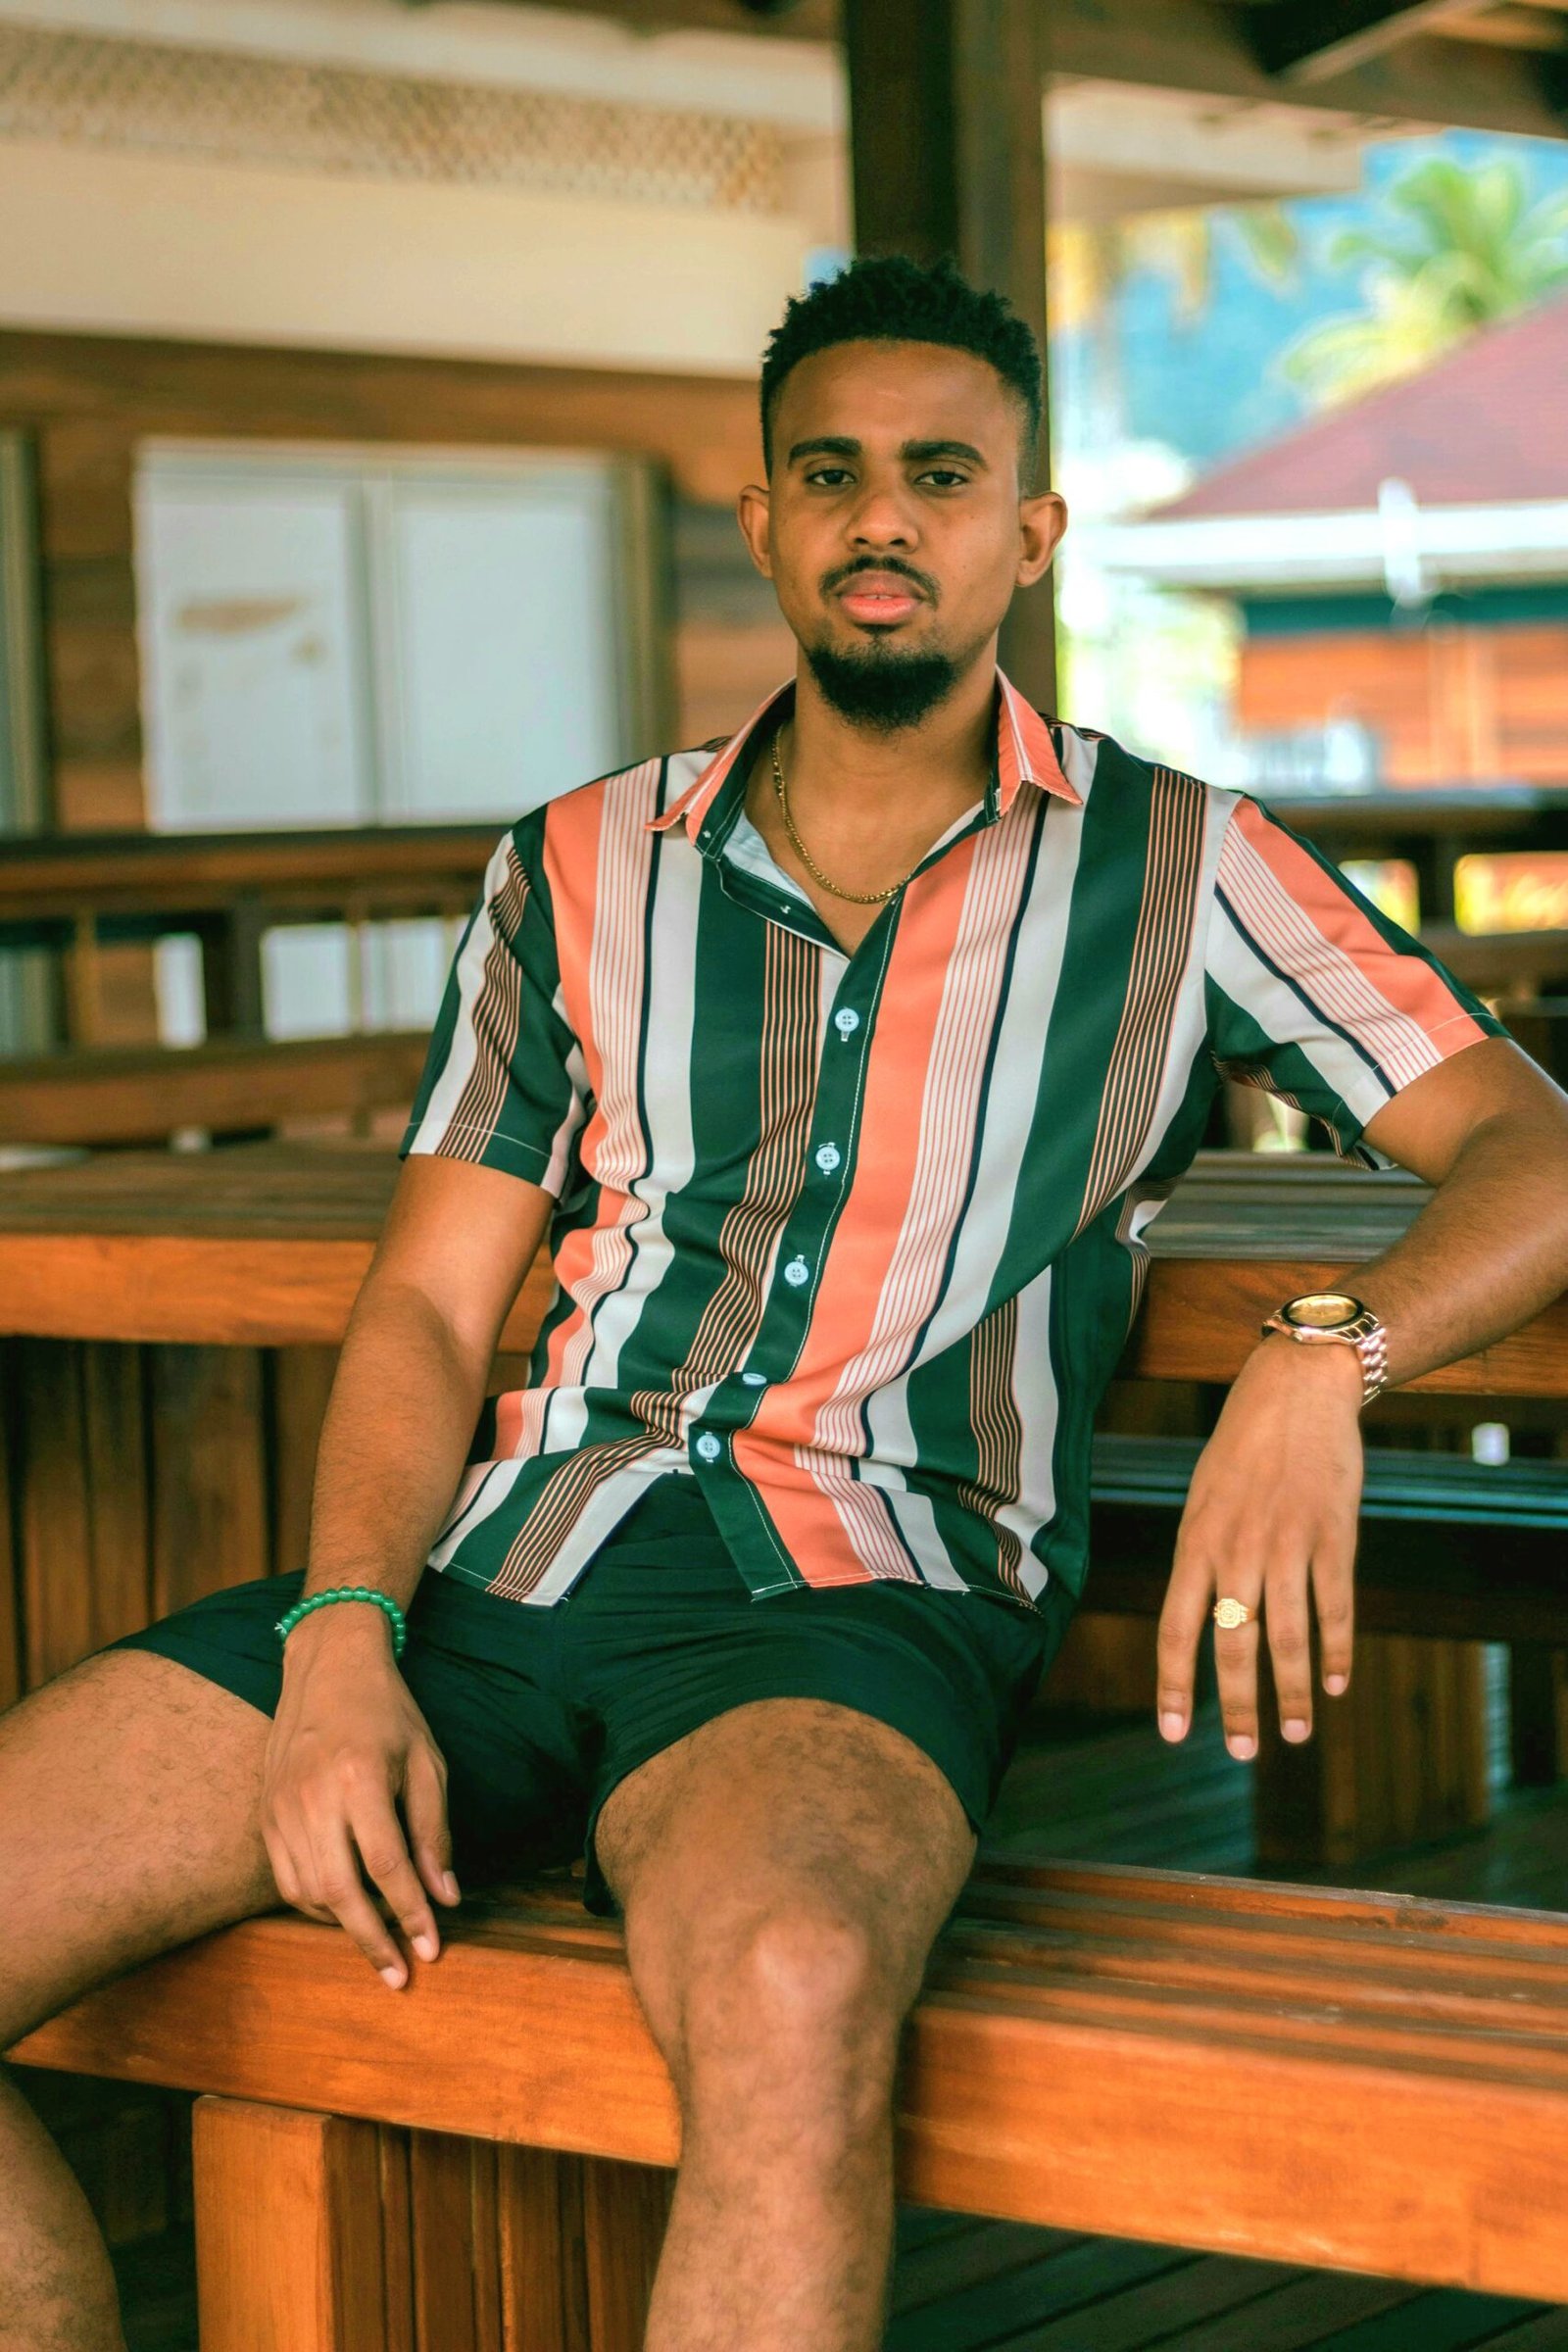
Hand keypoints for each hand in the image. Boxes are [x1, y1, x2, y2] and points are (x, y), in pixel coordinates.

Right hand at [260, 1608, 458, 1986]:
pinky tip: (344, 1910)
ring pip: (308, 1892)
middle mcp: (313, 1796)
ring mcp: (281, 1807)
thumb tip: (445, 1898)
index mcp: (359, 1778)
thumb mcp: (427, 1762)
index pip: (387, 1866)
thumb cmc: (387, 1712)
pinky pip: (285, 1879)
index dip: (411, 1915)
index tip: (432, 1948)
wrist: (327, 1667)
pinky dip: (315, 1905)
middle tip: (400, 1975)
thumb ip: (434, 1832)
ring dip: (343, 1927)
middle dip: (373, 1941)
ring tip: (379, 1944)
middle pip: (340, 1891)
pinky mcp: (265, 1814)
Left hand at [1155, 1337, 1362, 1759]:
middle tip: (1243, 1753)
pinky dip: (1336, 1652)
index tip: (1174, 1733)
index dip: (1174, 1684)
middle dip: (1238, 1706)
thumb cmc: (1242, 1448)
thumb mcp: (1202, 1498)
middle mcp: (1237, 1548)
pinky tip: (1337, 1684)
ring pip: (1288, 1637)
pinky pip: (1335, 1608)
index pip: (1176, 1628)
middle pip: (1233, 1644)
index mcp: (1196, 1541)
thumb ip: (1200, 1559)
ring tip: (1298, 1734)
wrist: (1297, 1391)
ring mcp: (1288, 1544)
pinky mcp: (1334, 1537)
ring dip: (1294, 1693)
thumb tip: (1195, 1621)